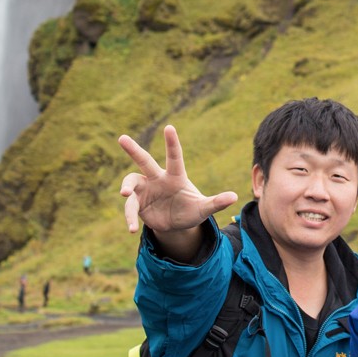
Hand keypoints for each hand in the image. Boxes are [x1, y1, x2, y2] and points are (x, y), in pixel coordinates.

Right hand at [118, 125, 237, 235]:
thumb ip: (216, 202)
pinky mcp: (137, 203)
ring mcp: (145, 190)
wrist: (176, 225)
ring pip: (131, 182)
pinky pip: (130, 207)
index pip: (174, 157)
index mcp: (175, 176)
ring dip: (126, 188)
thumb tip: (235, 196)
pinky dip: (130, 217)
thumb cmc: (191, 210)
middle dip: (133, 149)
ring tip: (124, 194)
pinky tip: (132, 229)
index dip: (172, 143)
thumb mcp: (203, 209)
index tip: (169, 127)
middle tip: (122, 138)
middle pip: (144, 161)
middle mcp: (157, 179)